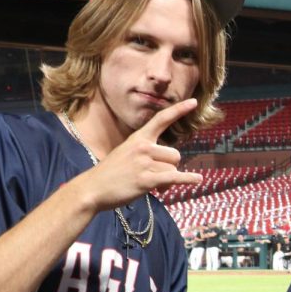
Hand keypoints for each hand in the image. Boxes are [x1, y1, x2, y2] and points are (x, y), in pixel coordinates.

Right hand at [77, 99, 202, 210]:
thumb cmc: (111, 174)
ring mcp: (144, 163)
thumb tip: (170, 170)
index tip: (194, 102)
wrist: (92, 189)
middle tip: (157, 179)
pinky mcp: (145, 180)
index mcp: (138, 138)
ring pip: (173, 169)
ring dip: (169, 181)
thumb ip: (147, 155)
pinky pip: (174, 178)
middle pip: (175, 155)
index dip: (179, 110)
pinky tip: (198, 180)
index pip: (161, 119)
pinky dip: (188, 180)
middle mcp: (142, 147)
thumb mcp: (126, 154)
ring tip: (153, 186)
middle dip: (171, 168)